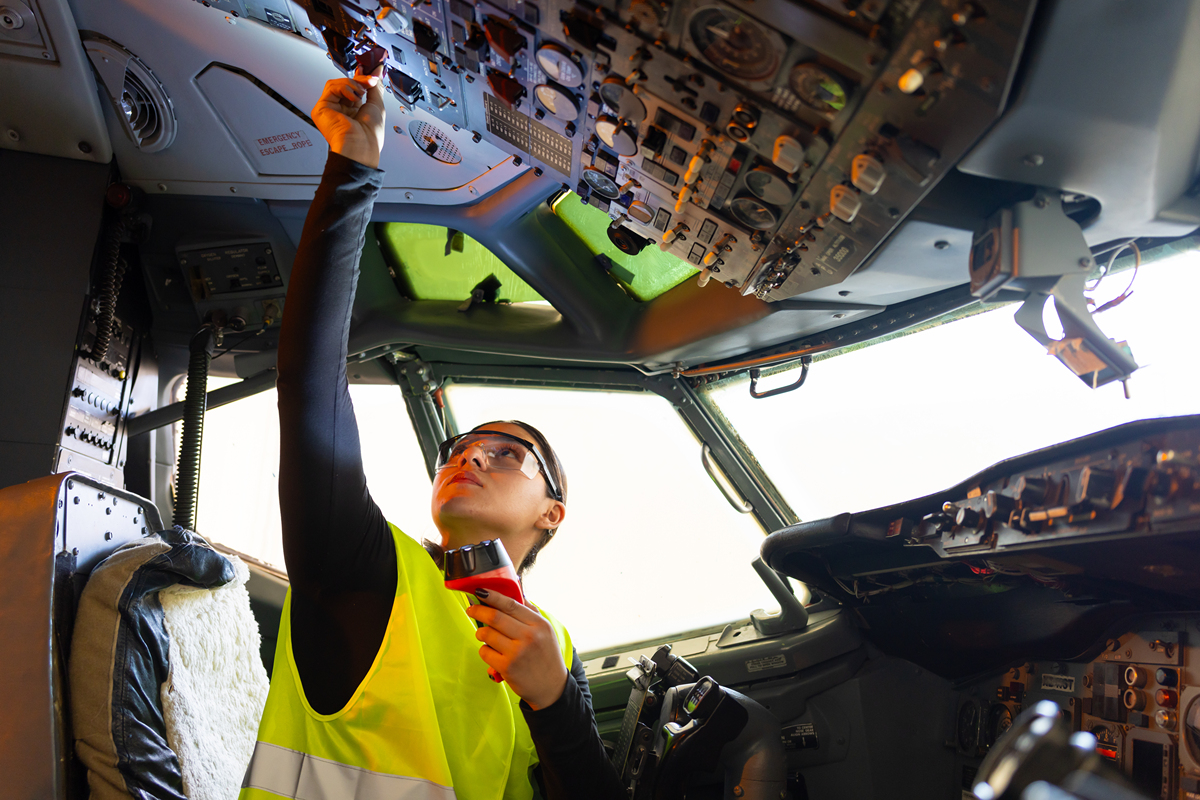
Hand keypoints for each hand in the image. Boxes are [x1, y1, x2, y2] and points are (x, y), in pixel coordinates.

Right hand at [311, 67, 385, 168]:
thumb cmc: (369, 135)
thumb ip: (375, 86)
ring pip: (337, 84)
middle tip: (370, 80)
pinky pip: (331, 87)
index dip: (360, 78)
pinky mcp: (321, 108)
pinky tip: (353, 97)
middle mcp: (341, 110)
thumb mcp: (377, 105)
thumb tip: (377, 71)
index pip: (354, 89)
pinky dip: (344, 88)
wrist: (361, 147)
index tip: (369, 68)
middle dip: (360, 80)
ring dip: (352, 84)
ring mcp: (330, 109)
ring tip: (361, 93)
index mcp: (354, 112)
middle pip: (346, 85)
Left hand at [466, 589, 567, 710]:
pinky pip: (484, 652)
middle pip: (495, 617)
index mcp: (539, 624)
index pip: (511, 604)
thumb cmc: (546, 656)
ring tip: (483, 634)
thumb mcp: (546, 630)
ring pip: (487, 634)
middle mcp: (529, 637)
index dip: (492, 596)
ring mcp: (517, 653)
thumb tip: (515, 589)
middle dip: (478, 611)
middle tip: (471, 609)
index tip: (480, 591)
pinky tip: (490, 651)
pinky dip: (483, 649)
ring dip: (480, 632)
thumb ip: (531, 611)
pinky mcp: (507, 668)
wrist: (551, 687)